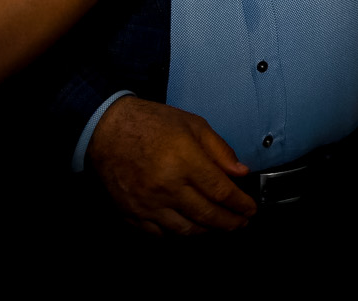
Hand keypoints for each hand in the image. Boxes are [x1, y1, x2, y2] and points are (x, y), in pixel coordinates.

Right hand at [85, 95, 255, 234]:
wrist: (106, 130)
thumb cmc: (153, 123)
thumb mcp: (193, 124)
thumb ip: (219, 150)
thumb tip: (241, 173)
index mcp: (185, 161)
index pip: (221, 192)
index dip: (240, 204)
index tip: (251, 209)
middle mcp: (167, 187)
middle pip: (206, 215)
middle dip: (229, 223)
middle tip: (241, 224)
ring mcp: (147, 204)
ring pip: (184, 230)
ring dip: (206, 231)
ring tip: (218, 226)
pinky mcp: (130, 214)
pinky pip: (158, 235)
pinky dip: (176, 235)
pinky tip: (188, 227)